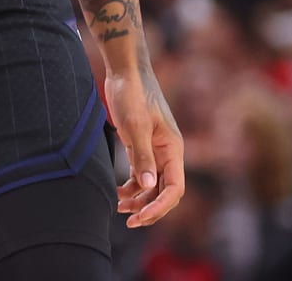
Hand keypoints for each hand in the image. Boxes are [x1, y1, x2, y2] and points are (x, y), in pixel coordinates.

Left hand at [103, 62, 184, 227]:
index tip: (141, 218)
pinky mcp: (140, 146)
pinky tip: (117, 193)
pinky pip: (141, 174)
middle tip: (128, 221)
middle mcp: (167, 152)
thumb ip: (142, 156)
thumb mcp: (135, 126)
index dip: (160, 207)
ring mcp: (154, 150)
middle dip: (149, 207)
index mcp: (172, 149)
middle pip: (164, 191)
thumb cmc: (132, 94)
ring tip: (118, 207)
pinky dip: (131, 186)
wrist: (124, 71)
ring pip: (151, 185)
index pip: (174, 188)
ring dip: (138, 199)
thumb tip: (148, 186)